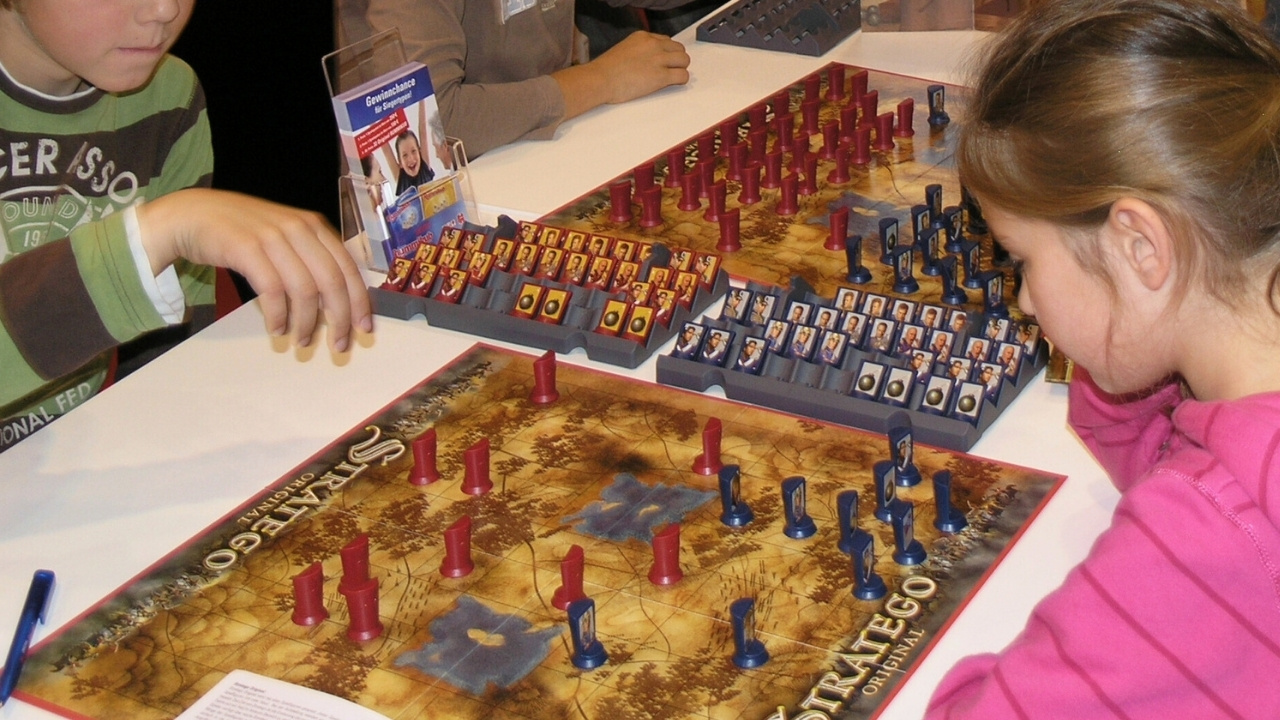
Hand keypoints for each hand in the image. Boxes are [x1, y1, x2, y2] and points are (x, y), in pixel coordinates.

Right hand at [136, 189, 373, 351]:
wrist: (192, 214)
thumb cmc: (242, 233)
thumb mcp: (284, 239)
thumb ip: (310, 263)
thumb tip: (336, 305)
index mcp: (314, 226)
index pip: (349, 268)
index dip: (360, 302)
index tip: (364, 329)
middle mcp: (298, 228)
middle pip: (332, 281)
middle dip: (340, 319)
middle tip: (339, 346)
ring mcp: (272, 236)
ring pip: (304, 289)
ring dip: (306, 323)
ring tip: (301, 341)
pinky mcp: (246, 247)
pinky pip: (272, 290)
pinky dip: (278, 316)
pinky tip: (277, 330)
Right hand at [555, 31, 690, 119]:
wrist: (601, 79)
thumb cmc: (606, 70)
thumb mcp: (623, 49)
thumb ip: (639, 51)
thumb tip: (646, 61)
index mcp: (643, 37)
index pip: (666, 41)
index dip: (666, 52)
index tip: (663, 61)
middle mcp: (653, 45)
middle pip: (678, 49)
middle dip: (676, 59)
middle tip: (670, 70)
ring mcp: (658, 60)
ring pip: (684, 60)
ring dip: (680, 68)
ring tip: (672, 77)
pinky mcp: (661, 76)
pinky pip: (683, 75)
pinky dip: (681, 80)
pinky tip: (673, 83)